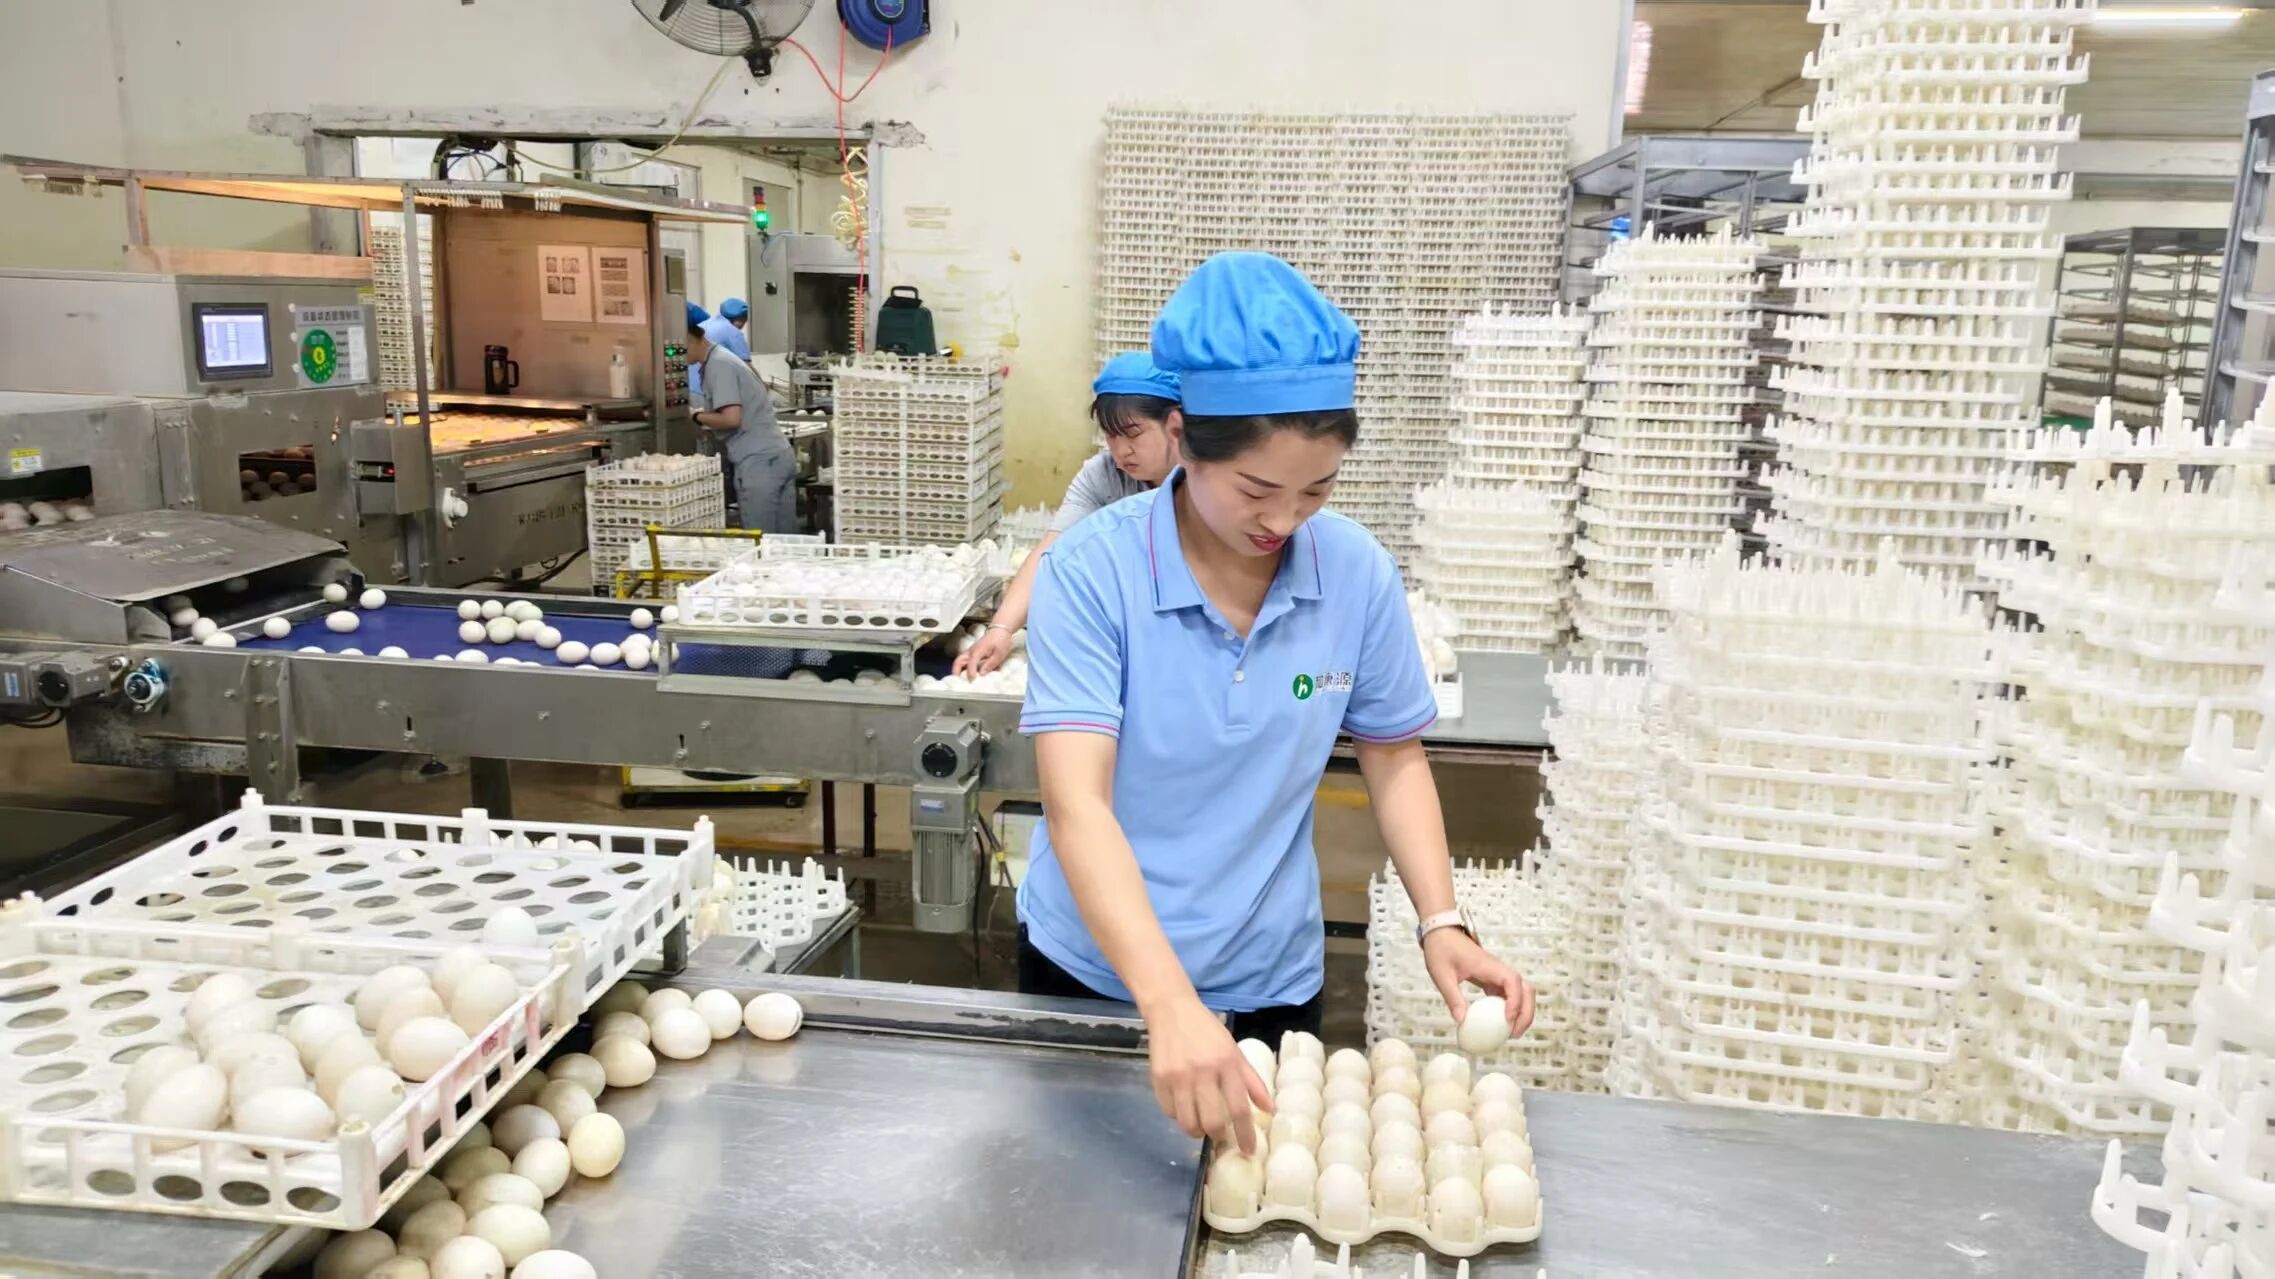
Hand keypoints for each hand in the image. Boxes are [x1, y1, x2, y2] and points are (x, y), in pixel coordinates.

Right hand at [952, 627, 1014, 676]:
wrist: (1000, 631)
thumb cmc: (1001, 641)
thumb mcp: (999, 654)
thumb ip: (990, 664)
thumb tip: (982, 673)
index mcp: (977, 651)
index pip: (970, 663)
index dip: (970, 673)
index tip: (972, 681)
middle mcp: (971, 651)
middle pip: (958, 661)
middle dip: (956, 672)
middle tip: (957, 682)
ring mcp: (971, 652)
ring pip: (959, 661)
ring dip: (957, 670)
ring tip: (960, 680)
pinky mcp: (972, 653)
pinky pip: (964, 661)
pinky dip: (962, 668)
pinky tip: (966, 674)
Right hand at [1142, 993, 1272, 1154]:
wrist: (1172, 1011)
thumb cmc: (1208, 1032)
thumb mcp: (1235, 1051)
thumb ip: (1253, 1082)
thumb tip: (1269, 1110)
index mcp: (1227, 1064)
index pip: (1239, 1109)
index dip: (1245, 1134)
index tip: (1248, 1150)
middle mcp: (1203, 1072)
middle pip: (1212, 1122)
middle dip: (1219, 1136)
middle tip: (1221, 1135)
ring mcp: (1178, 1077)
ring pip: (1188, 1122)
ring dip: (1197, 1131)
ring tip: (1202, 1125)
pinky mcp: (1159, 1079)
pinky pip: (1169, 1112)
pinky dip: (1179, 1116)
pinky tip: (1185, 1108)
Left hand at [1421, 927, 1534, 1036]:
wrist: (1442, 934)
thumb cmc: (1441, 950)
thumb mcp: (1442, 975)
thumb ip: (1452, 997)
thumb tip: (1461, 1021)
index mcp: (1488, 965)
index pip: (1513, 981)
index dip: (1515, 1001)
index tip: (1507, 1019)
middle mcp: (1499, 970)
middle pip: (1526, 989)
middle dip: (1526, 1012)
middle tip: (1514, 1034)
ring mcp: (1498, 975)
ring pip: (1522, 993)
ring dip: (1523, 1012)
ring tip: (1512, 1033)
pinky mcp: (1494, 980)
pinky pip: (1510, 996)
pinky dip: (1512, 1010)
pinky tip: (1502, 1025)